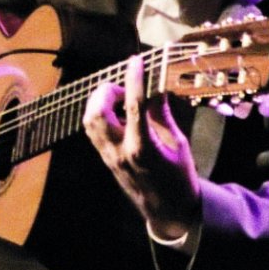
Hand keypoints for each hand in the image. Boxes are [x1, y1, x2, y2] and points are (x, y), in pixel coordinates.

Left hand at [83, 54, 200, 238]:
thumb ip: (163, 115)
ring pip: (89, 120)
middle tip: (124, 86)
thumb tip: (157, 87)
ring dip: (100, 102)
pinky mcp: (105, 158)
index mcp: (143, 147)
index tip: (136, 60)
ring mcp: (108, 156)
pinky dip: (101, 114)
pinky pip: (93, 130)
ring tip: (120, 98)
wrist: (167, 209)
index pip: (134, 105)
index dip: (134, 79)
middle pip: (97, 112)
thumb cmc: (179, 177)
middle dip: (106, 91)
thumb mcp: (178, 144)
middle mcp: (119, 151)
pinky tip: (117, 112)